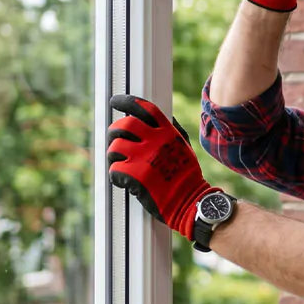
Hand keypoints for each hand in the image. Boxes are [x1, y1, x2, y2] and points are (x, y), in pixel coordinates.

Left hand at [107, 95, 218, 239]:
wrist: (190, 202)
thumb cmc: (186, 176)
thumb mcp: (184, 146)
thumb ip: (172, 130)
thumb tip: (163, 115)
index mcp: (167, 132)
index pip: (144, 108)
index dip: (126, 102)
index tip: (115, 101)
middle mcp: (155, 142)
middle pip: (124, 125)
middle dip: (114, 131)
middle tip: (114, 139)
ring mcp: (145, 158)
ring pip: (115, 147)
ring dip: (113, 155)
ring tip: (120, 163)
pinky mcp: (136, 176)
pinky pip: (114, 169)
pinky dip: (115, 175)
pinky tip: (124, 180)